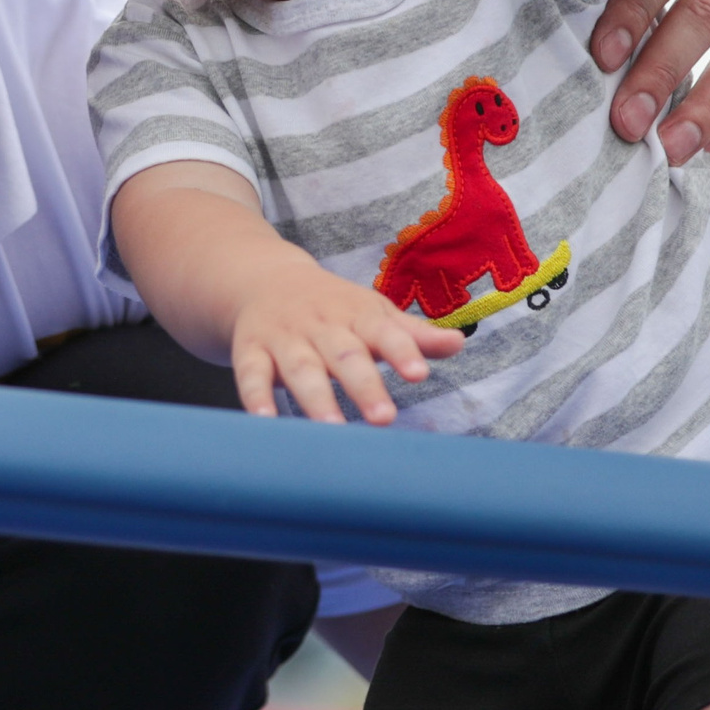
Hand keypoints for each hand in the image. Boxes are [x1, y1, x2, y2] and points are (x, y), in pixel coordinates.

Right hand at [230, 262, 462, 423]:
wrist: (263, 280)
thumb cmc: (333, 307)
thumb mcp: (373, 313)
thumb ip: (413, 335)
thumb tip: (459, 345)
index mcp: (357, 314)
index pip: (383, 332)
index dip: (401, 351)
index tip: (419, 375)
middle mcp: (321, 325)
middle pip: (343, 354)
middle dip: (363, 385)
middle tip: (383, 418)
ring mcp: (284, 337)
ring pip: (300, 368)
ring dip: (315, 398)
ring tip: (331, 429)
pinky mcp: (250, 350)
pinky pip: (251, 373)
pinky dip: (256, 397)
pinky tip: (266, 422)